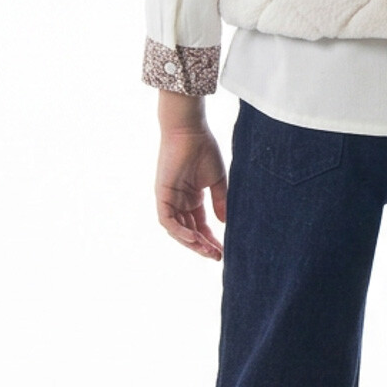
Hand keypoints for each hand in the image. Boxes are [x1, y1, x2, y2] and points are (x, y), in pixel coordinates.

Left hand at [154, 121, 226, 259]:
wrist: (190, 130)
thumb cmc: (203, 149)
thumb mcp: (217, 180)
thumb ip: (220, 201)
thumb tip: (224, 223)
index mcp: (191, 198)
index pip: (200, 225)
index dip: (211, 239)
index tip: (224, 250)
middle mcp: (178, 201)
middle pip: (189, 231)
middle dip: (203, 245)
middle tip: (218, 256)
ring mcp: (169, 199)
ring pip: (177, 230)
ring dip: (192, 242)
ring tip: (208, 251)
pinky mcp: (161, 194)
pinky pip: (167, 220)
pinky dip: (179, 231)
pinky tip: (194, 238)